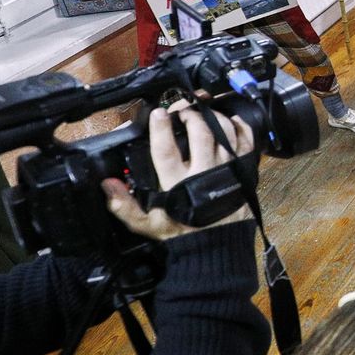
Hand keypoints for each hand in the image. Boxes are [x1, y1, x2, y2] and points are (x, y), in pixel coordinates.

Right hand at [103, 101, 254, 240]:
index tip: (158, 113)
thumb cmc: (181, 232)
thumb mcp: (147, 224)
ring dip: (213, 116)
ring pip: (224, 132)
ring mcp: (227, 169)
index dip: (161, 129)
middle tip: (181, 107)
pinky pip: (246, 141)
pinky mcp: (243, 171)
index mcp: (178, 184)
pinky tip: (232, 120)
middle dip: (190, 114)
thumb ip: (124, 205)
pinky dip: (241, 127)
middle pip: (200, 133)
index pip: (166, 151)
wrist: (215, 246)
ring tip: (202, 110)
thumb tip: (108, 184)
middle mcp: (204, 172)